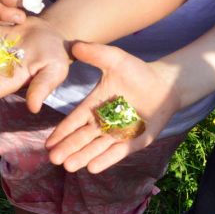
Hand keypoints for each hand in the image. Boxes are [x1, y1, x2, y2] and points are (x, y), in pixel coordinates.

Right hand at [46, 43, 180, 173]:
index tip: (49, 143)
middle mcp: (104, 123)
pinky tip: (92, 167)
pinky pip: (118, 152)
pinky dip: (106, 159)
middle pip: (82, 138)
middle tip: (54, 159)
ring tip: (68, 166)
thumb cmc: (138, 72)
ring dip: (82, 157)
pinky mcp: (134, 142)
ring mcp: (118, 134)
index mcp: (95, 106)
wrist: (165, 84)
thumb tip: (74, 45)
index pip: (75, 121)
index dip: (62, 132)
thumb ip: (95, 53)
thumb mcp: (116, 60)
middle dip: (68, 148)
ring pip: (96, 148)